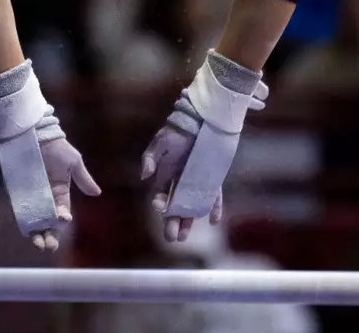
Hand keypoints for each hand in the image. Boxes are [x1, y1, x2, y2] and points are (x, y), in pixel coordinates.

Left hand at [33, 119, 101, 250]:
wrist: (34, 134)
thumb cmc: (56, 146)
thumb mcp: (73, 162)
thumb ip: (83, 178)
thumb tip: (97, 194)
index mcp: (61, 192)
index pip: (63, 212)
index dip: (63, 219)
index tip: (64, 219)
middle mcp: (46, 198)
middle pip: (49, 223)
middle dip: (51, 236)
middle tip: (49, 246)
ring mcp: (32, 197)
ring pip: (36, 222)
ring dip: (38, 235)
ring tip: (39, 244)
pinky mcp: (18, 194)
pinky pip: (22, 213)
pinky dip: (25, 224)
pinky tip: (27, 233)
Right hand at [141, 122, 219, 242]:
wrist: (201, 120)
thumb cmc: (178, 130)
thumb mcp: (160, 142)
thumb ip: (150, 158)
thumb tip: (144, 176)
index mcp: (166, 174)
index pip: (161, 196)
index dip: (160, 205)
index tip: (160, 208)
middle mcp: (181, 182)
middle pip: (175, 207)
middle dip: (171, 222)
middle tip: (172, 238)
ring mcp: (197, 182)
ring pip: (192, 206)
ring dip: (188, 220)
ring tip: (184, 236)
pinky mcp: (212, 179)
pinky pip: (213, 196)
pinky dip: (214, 208)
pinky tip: (213, 220)